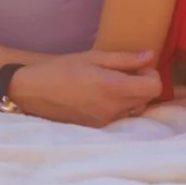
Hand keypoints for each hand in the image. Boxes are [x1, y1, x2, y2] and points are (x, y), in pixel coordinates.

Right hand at [9, 50, 161, 125]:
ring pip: (135, 109)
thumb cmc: (61, 69)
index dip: (152, 75)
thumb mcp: (93, 57)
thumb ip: (124, 59)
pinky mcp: (97, 128)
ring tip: (111, 83)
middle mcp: (113, 109)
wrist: (31, 92)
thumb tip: (150, 56)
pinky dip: (119, 105)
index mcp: (113, 88)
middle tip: (125, 72)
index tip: (138, 67)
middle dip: (143, 84)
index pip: (154, 88)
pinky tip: (101, 95)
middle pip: (148, 99)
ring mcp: (105, 121)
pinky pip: (120, 116)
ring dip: (132, 96)